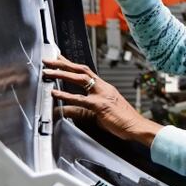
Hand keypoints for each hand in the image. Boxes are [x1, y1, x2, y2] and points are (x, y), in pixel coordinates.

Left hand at [42, 55, 160, 145]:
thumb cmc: (123, 121)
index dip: (71, 64)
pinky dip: (66, 96)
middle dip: (63, 64)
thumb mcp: (99, 114)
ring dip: (62, 74)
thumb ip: (81, 110)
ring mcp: (102, 95)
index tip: (59, 58)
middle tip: (48, 60)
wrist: (137, 127)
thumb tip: (64, 110)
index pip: (85, 71)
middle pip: (81, 70)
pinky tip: (55, 94)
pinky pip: (80, 99)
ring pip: (80, 79)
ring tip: (48, 72)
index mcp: (104, 87)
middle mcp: (103, 87)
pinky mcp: (100, 106)